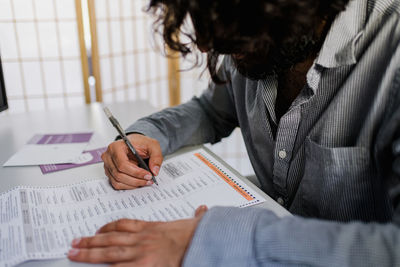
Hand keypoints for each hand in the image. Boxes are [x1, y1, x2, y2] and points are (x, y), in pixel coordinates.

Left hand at [68, 205, 207, 266]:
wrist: (199, 242)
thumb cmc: (196, 235)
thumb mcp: (194, 223)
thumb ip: (196, 216)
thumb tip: (203, 209)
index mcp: (152, 228)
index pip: (125, 224)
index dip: (108, 227)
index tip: (98, 230)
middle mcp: (142, 238)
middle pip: (111, 238)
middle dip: (90, 241)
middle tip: (74, 243)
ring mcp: (140, 252)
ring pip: (110, 251)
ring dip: (89, 252)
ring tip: (73, 253)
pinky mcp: (143, 265)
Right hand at [101, 134, 162, 189]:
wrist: (135, 144)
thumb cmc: (140, 143)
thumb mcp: (152, 145)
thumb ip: (156, 157)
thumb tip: (154, 171)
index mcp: (116, 147)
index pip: (122, 164)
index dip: (136, 172)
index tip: (148, 175)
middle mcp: (109, 156)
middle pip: (119, 174)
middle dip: (136, 180)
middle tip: (148, 180)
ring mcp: (108, 165)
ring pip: (118, 181)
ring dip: (133, 184)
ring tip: (145, 182)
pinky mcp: (110, 172)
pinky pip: (117, 184)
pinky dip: (128, 186)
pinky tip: (138, 182)